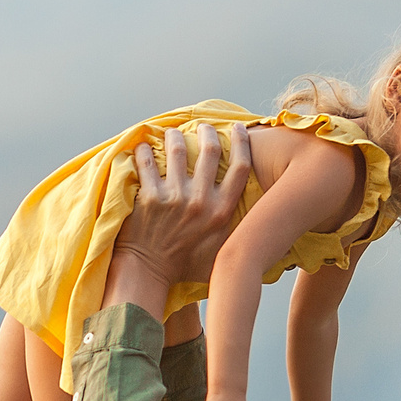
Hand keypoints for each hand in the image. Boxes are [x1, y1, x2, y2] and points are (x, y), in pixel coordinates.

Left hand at [108, 125, 253, 309]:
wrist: (148, 273)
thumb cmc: (184, 266)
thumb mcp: (221, 250)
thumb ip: (236, 231)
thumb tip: (257, 220)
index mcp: (222, 212)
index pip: (240, 167)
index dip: (241, 142)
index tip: (237, 128)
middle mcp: (201, 201)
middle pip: (211, 151)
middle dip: (208, 132)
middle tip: (203, 127)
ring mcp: (174, 198)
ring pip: (178, 151)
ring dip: (175, 136)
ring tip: (171, 132)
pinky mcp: (149, 198)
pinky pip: (147, 163)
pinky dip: (145, 151)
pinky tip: (143, 146)